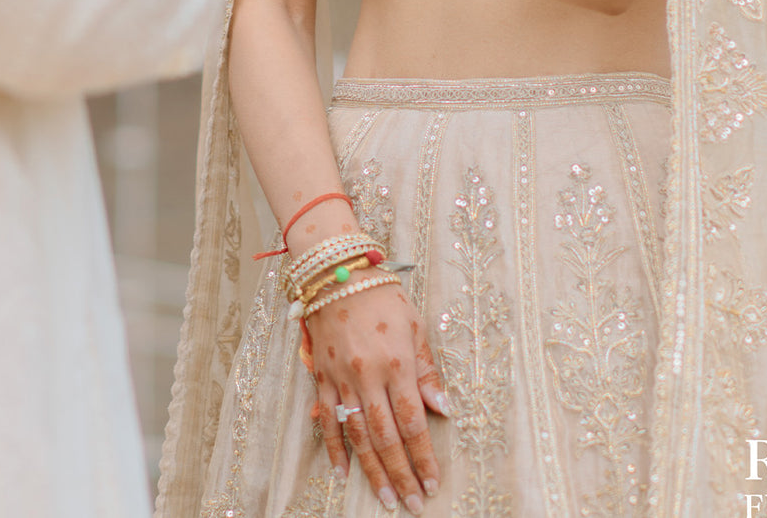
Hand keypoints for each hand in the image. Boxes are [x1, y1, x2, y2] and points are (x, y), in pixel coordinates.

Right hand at [310, 282, 447, 511]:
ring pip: (358, 435)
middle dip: (401, 474)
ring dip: (372, 471)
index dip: (423, 457)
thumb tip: (444, 410)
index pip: (413, 422)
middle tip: (412, 504)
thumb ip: (427, 371)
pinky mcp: (322, 376)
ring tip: (386, 498)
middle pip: (386, 437)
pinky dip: (334, 447)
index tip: (433, 483)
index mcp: (396, 363)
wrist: (336, 272)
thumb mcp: (415, 326)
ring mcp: (342, 378)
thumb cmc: (382, 295)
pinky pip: (327, 419)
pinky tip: (343, 472)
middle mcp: (368, 375)